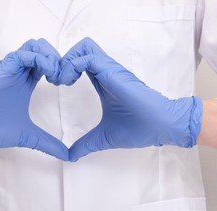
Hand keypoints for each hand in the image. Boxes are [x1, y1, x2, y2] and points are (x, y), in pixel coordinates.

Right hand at [0, 39, 68, 160]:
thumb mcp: (29, 136)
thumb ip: (48, 143)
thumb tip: (67, 156)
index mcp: (26, 83)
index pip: (47, 63)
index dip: (60, 68)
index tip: (67, 82)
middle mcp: (20, 73)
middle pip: (43, 49)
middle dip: (58, 59)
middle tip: (63, 77)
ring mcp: (11, 70)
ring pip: (34, 46)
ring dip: (49, 56)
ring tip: (55, 74)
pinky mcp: (3, 70)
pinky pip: (23, 54)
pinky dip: (39, 59)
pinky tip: (47, 73)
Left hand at [57, 38, 202, 161]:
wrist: (160, 126)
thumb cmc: (138, 128)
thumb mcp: (103, 138)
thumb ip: (85, 144)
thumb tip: (70, 157)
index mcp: (103, 82)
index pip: (81, 63)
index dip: (65, 69)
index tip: (57, 85)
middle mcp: (105, 72)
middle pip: (81, 49)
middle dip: (63, 60)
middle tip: (56, 80)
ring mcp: (109, 70)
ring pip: (83, 47)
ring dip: (67, 60)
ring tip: (62, 80)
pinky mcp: (112, 71)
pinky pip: (87, 57)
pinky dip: (72, 65)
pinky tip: (68, 82)